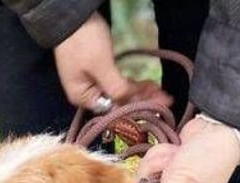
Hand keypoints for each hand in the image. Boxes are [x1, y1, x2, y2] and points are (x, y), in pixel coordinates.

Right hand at [54, 12, 172, 109]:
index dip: (136, 107)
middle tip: (166, 98)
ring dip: (139, 92)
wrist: (73, 17)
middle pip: (117, 102)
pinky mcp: (98, 72)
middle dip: (141, 99)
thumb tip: (131, 105)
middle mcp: (87, 95)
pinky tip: (146, 84)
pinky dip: (131, 84)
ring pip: (119, 92)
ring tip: (161, 91)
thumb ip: (116, 88)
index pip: (113, 109)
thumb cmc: (84, 42)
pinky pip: (117, 83)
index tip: (158, 105)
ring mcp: (92, 83)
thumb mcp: (101, 66)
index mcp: (83, 98)